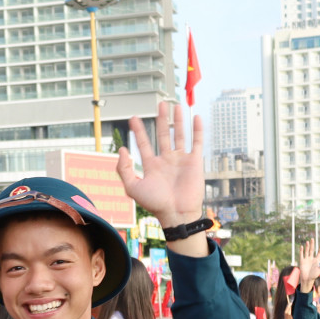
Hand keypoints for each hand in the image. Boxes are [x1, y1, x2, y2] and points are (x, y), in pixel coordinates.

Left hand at [119, 101, 205, 236]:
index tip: (133, 118)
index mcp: (152, 166)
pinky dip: (197, 130)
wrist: (177, 214)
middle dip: (161, 119)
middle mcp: (166, 160)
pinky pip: (196, 143)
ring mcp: (181, 160)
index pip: (144, 144)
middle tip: (160, 104)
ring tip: (176, 106)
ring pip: (179, 135)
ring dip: (178, 121)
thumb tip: (122, 150)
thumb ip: (123, 169)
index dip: (139, 131)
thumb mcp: (132, 187)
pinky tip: (195, 117)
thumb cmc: (155, 204)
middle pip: (163, 134)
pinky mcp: (194, 162)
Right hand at [297, 242, 319, 283]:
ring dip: (307, 246)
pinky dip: (301, 251)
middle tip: (312, 239)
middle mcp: (311, 259)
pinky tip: (302, 246)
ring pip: (307, 251)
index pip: (319, 252)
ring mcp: (306, 259)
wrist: (307, 279)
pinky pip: (301, 255)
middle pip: (312, 250)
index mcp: (316, 260)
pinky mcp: (302, 261)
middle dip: (312, 244)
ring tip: (308, 241)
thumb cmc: (314, 275)